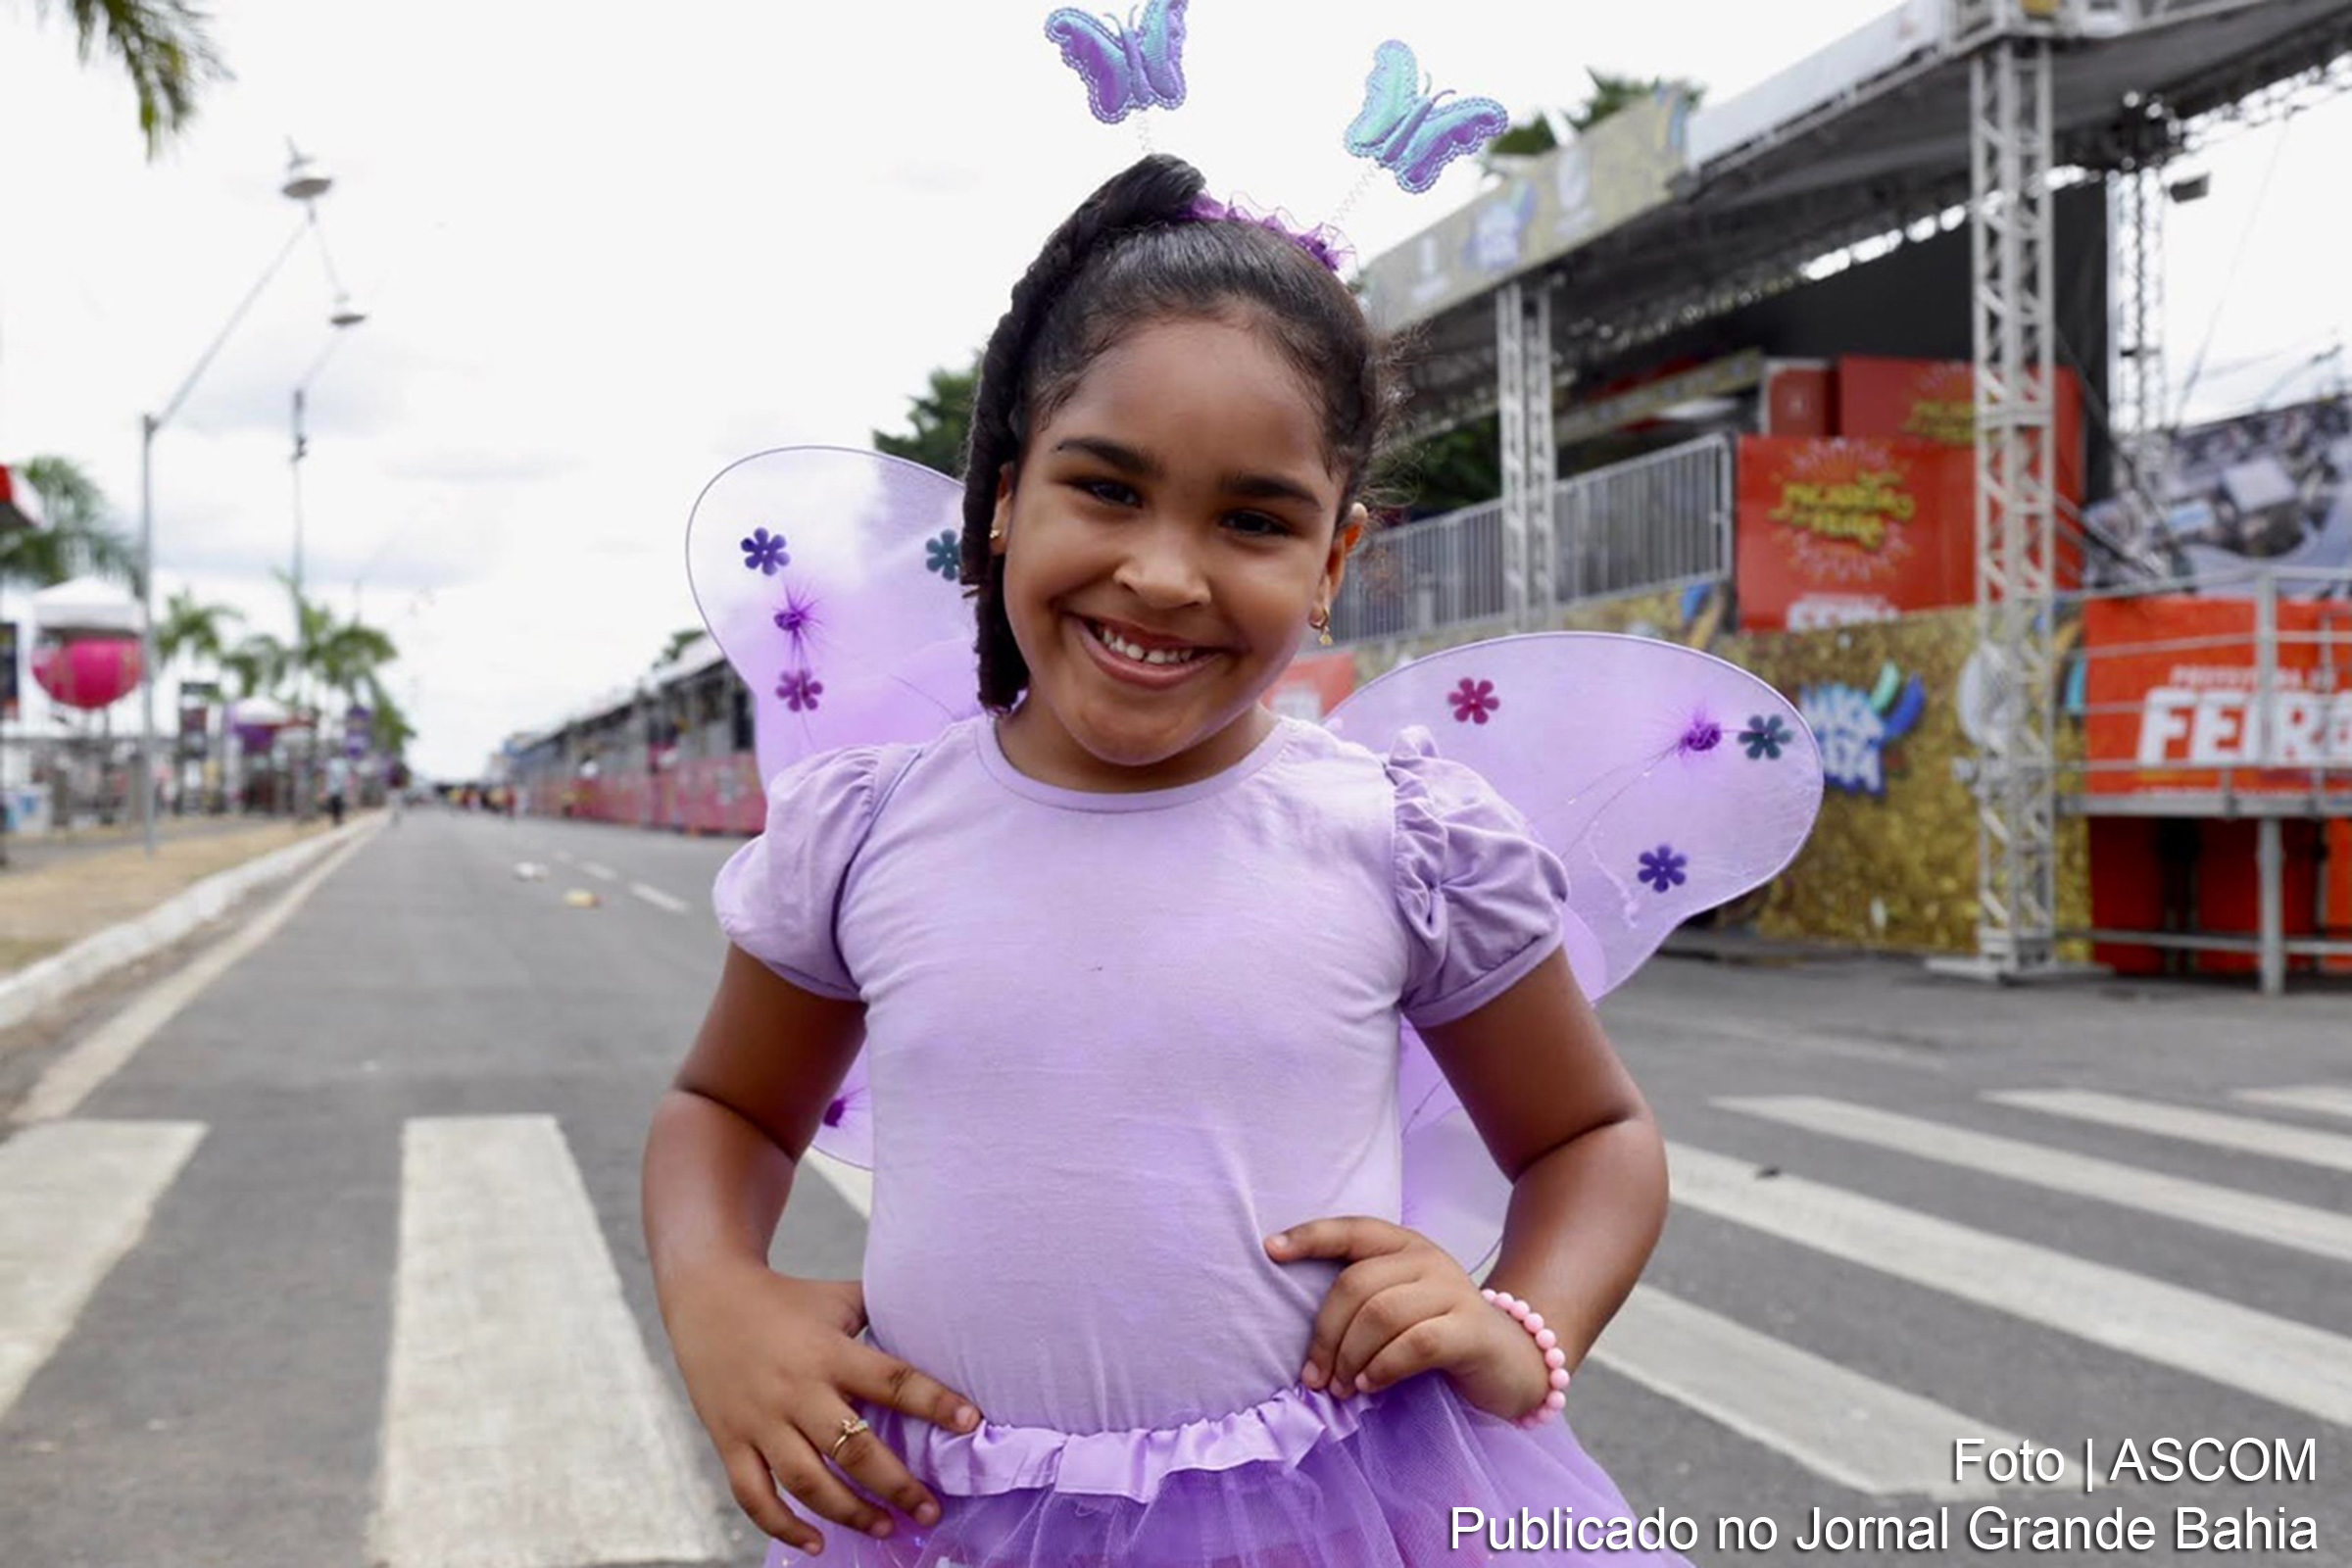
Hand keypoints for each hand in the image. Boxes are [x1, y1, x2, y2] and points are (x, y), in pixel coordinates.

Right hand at [660, 1258, 981, 1555]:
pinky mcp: (730, 1441)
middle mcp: (796, 1390)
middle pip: (853, 1448)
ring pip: (807, 1481)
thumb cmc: (786, 1299)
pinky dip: (783, 1525)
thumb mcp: (837, 1297)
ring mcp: (761, 1420)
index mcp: (829, 1352)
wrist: (706, 1296)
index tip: (971, 1422)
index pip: (891, 1380)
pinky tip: (817, 1542)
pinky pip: (754, 1495)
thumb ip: (881, 1313)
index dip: (934, 1401)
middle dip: (896, 1485)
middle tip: (931, 1511)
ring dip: (850, 1511)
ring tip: (886, 1528)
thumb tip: (939, 1319)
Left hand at [1266, 1218, 1551, 1423]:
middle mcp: (1428, 1258)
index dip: (1310, 1236)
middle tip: (1314, 1377)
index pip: (1352, 1230)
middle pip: (1356, 1284)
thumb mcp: (1398, 1308)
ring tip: (1342, 1388)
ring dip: (1351, 1356)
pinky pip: (1415, 1344)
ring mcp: (1454, 1290)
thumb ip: (1361, 1309)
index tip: (1270, 1250)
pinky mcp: (1472, 1328)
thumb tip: (1307, 1354)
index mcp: (1404, 1246)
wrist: (1512, 1360)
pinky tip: (1370, 1385)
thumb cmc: (1439, 1334)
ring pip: (1382, 1314)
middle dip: (1325, 1334)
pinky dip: (1383, 1367)